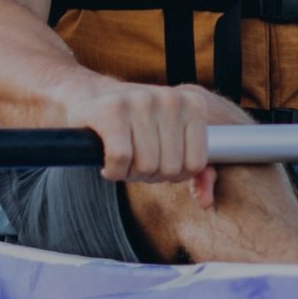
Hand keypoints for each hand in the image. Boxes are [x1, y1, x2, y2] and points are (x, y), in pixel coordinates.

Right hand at [58, 82, 251, 206]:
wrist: (91, 97)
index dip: (174, 173)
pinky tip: (109, 162)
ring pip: (146, 166)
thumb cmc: (138, 127)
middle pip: (170, 168)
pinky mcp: (111, 110)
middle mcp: (170, 98)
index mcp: (193, 104)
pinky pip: (121, 158)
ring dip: (130, 173)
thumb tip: (206, 201)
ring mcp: (141, 100)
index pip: (196, 164)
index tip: (159, 159)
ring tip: (123, 157)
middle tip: (137, 159)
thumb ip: (196, 170)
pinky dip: (113, 170)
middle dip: (150, 174)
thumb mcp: (174, 141)